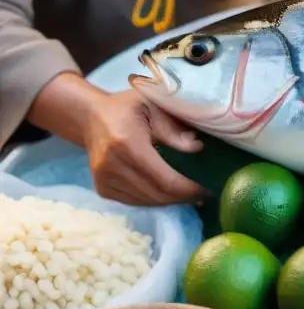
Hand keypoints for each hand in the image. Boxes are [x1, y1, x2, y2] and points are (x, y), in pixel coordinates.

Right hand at [83, 90, 207, 205]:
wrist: (90, 117)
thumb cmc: (127, 108)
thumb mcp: (153, 106)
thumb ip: (173, 128)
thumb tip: (197, 148)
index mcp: (127, 143)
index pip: (163, 178)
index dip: (187, 189)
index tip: (207, 190)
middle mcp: (112, 165)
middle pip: (155, 194)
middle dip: (182, 197)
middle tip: (202, 194)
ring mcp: (104, 180)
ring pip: (145, 201)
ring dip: (170, 201)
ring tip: (190, 195)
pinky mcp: (102, 189)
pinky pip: (133, 202)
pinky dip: (154, 200)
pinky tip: (168, 194)